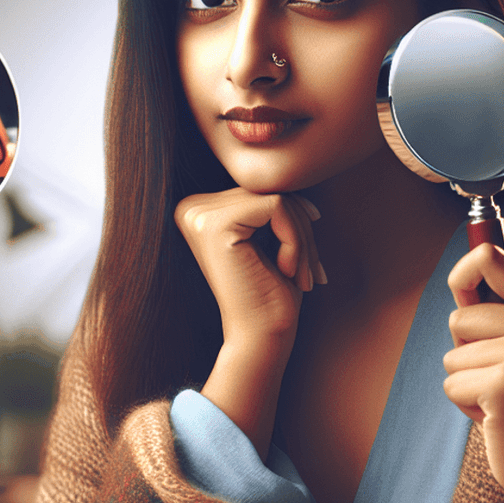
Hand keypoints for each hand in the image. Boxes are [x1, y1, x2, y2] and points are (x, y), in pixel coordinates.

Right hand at [174, 188, 324, 349]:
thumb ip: (270, 202)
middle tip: (313, 271)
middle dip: (301, 228)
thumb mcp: (270, 237)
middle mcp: (190, 209)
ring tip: (304, 275)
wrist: (260, 338)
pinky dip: (296, 239)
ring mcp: (198, 215)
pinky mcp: (215, 225)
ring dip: (303, 237)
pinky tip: (288, 271)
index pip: (259, 191)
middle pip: (267, 190)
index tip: (309, 256)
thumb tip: (293, 164)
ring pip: (277, 197)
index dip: (294, 218)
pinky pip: (278, 206)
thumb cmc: (270, 294)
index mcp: (198, 211)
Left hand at [444, 243, 503, 502]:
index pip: (489, 257)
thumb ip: (491, 310)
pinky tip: (497, 414)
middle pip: (458, 316)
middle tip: (501, 377)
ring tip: (501, 397)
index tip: (462, 290)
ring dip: (466, 380)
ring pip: (452, 354)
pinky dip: (465, 404)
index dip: (462, 272)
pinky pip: (451, 383)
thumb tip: (466, 267)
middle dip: (465, 351)